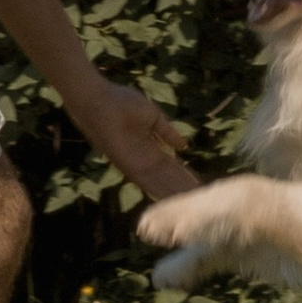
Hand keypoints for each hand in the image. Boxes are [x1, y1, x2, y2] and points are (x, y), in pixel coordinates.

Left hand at [75, 78, 197, 199]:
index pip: (171, 165)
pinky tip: (172, 198)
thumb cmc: (121, 102)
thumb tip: (184, 146)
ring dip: (174, 192)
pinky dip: (158, 189)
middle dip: (183, 188)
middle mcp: (142, 159)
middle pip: (167, 178)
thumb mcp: (152, 116)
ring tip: (192, 203)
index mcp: (149, 146)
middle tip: (202, 201)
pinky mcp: (125, 165)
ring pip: (158, 182)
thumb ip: (167, 132)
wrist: (99, 100)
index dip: (185, 174)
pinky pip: (145, 181)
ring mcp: (133, 164)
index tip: (200, 184)